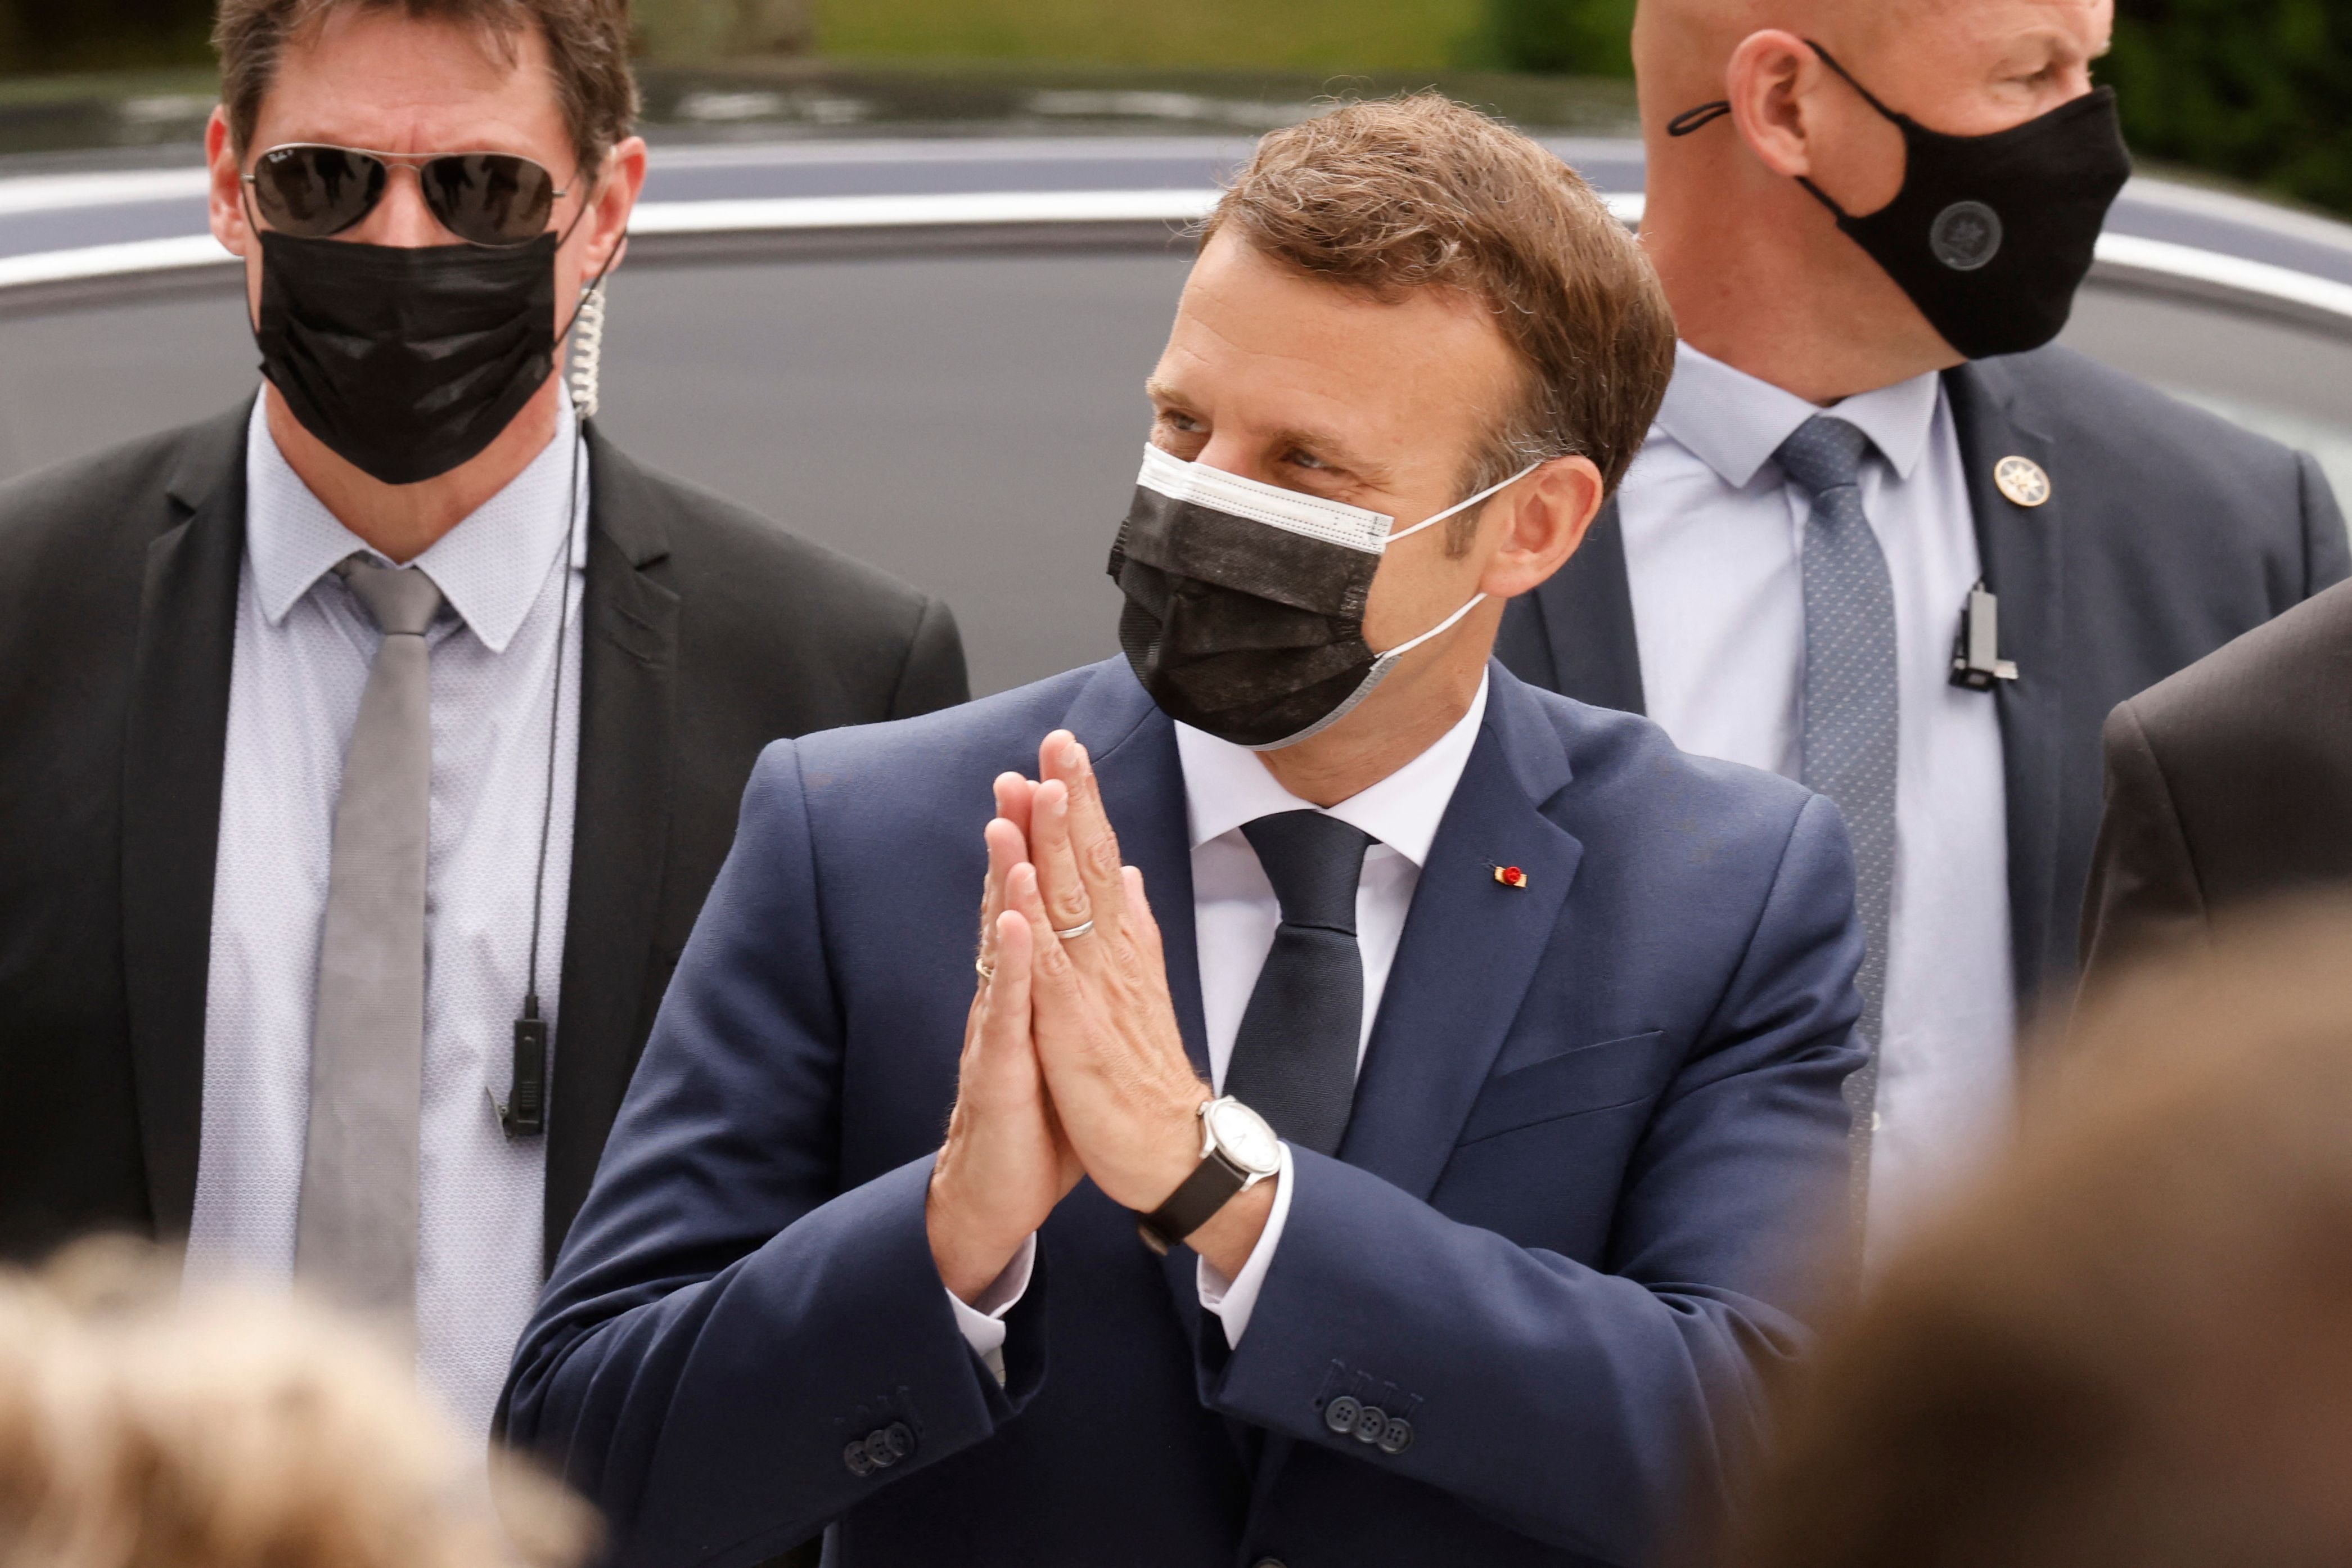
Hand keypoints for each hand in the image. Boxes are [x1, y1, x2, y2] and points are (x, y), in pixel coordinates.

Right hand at [927, 775, 1083, 1304]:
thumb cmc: (1033, 1113)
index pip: (1034, 896)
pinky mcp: (999, 1065)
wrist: (999, 1191)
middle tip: (1025, 768)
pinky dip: (1010, 962)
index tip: (1055, 776)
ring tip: (1010, 821)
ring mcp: (999, 1025)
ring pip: (1001, 942)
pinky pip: (1005, 1008)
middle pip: (1010, 901)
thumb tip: (1097, 919)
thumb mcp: (1060, 1034)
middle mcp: (1009, 993)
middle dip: (1019, 835)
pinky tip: (1013, 921)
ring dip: (1003, 880)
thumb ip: (1069, 975)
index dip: (1043, 839)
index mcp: (1031, 983)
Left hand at [1009, 733, 1277, 1278]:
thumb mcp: (1139, 991)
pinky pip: (1049, 967)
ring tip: (1039, 785)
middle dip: (1071, 799)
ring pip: (1071, 903)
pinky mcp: (1075, 1028)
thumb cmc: (1148, 1076)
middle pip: (1089, 864)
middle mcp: (1112, 956)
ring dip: (1053, 841)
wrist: (1172, 1149)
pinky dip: (1034, 921)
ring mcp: (1094, 989)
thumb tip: (1125, 877)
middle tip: (1058, 741)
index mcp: (1122, 947)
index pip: (1099, 861)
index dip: (1082, 804)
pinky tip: (1022, 884)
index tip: (1066, 752)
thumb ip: (1132, 929)